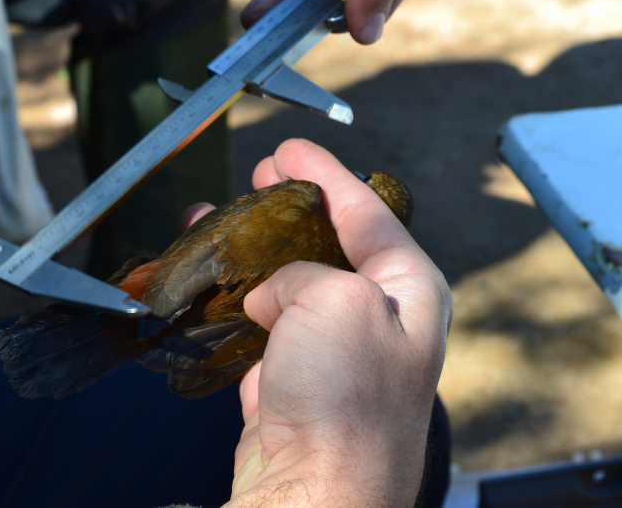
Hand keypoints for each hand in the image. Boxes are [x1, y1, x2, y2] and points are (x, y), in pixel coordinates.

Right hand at [203, 139, 450, 504]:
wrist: (313, 488)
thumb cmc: (346, 400)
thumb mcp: (339, 300)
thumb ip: (305, 273)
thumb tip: (273, 294)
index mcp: (410, 291)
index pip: (369, 213)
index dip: (328, 175)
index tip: (293, 148)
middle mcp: (376, 318)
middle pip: (329, 243)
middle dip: (291, 207)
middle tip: (261, 176)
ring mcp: (333, 349)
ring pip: (289, 281)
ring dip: (253, 251)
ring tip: (218, 222)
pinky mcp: (292, 376)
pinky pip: (261, 322)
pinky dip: (234, 298)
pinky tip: (211, 281)